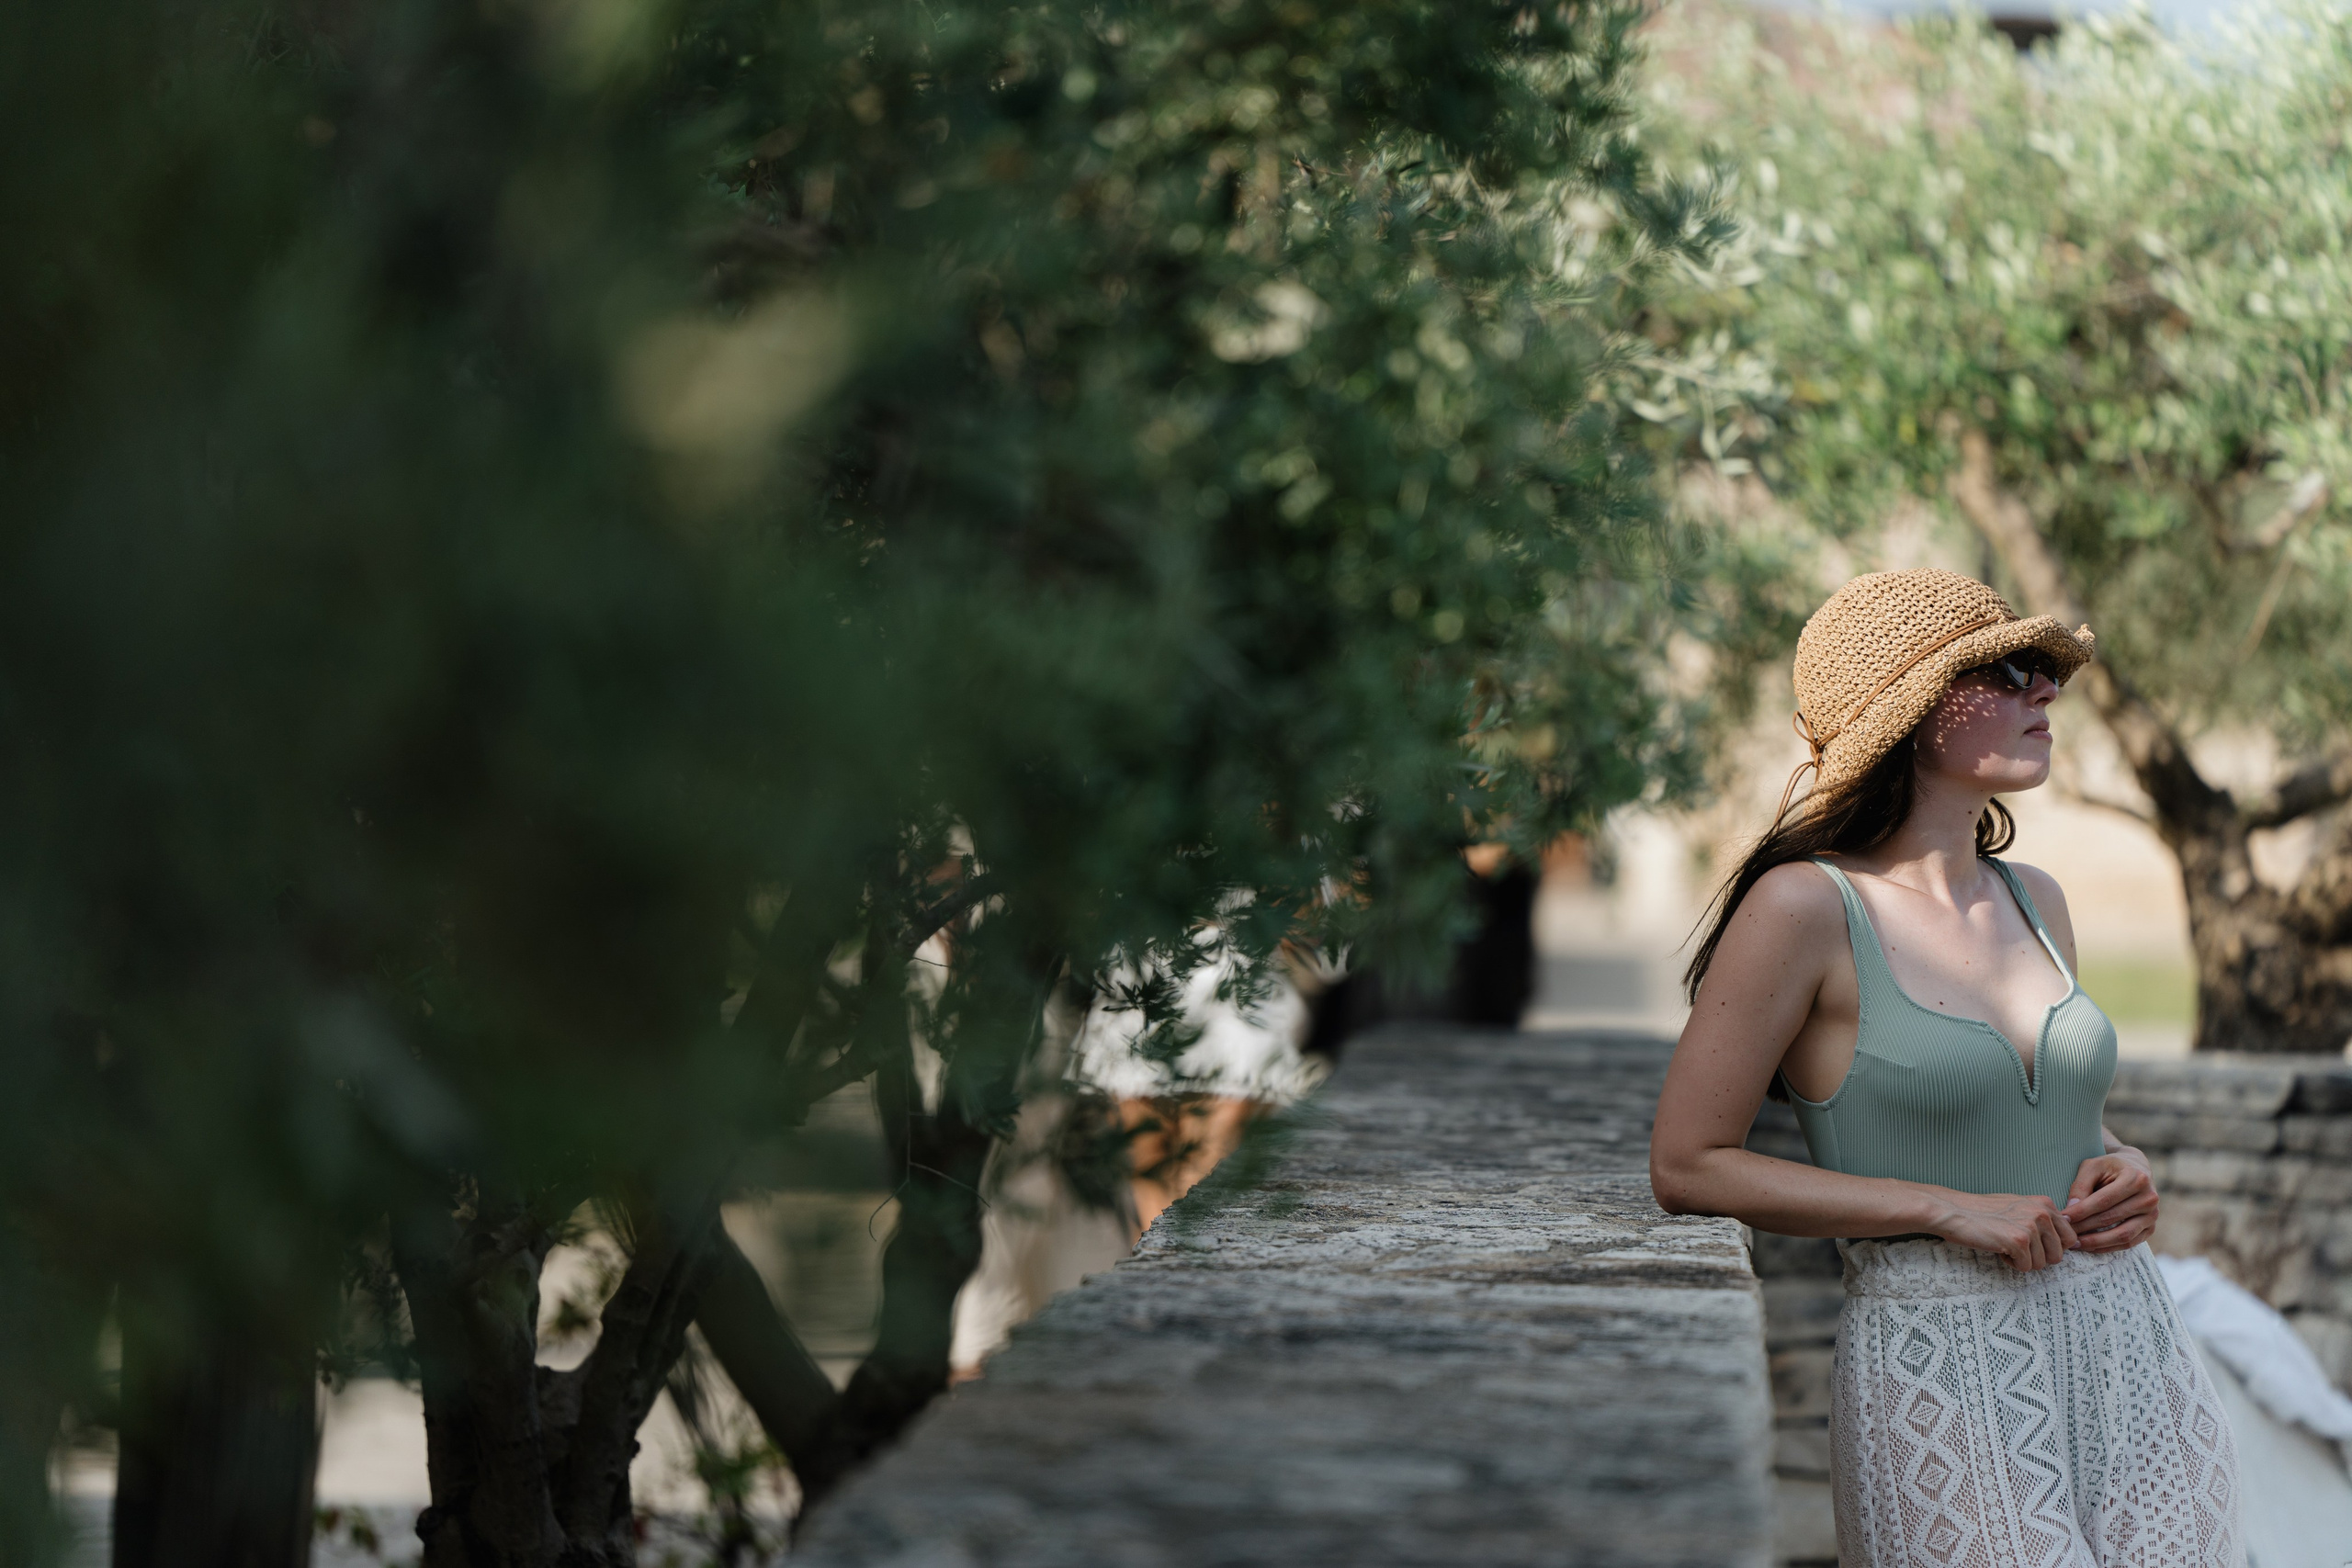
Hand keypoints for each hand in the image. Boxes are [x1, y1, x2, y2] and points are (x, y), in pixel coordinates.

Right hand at [1927, 1190, 2078, 1270]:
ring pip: (2042, 1264)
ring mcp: (2031, 1226)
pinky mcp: (2019, 1241)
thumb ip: (2042, 1218)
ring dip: (2022, 1260)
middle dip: (2038, 1257)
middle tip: (2017, 1247)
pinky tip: (1998, 1248)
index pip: (2070, 1238)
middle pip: (2058, 1255)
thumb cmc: (1982, 1211)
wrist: (1954, 1211)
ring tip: (2004, 1244)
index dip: (2051, 1248)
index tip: (2034, 1245)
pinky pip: (2026, 1267)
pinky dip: (2011, 1263)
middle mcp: (2042, 1213)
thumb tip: (2068, 1238)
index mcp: (2045, 1204)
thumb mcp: (2019, 1206)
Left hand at [2065, 1148, 2158, 1252]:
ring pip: (2122, 1235)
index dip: (2081, 1211)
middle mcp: (2149, 1198)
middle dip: (2085, 1227)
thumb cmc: (2109, 1166)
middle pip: (2112, 1218)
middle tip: (2065, 1233)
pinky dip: (2108, 1247)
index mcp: (2136, 1178)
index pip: (2104, 1200)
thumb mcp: (2092, 1167)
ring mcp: (2152, 1215)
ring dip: (2096, 1242)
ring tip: (2075, 1244)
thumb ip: (2080, 1186)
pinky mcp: (2151, 1228)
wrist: (2135, 1168)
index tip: (2062, 1218)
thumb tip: (2070, 1211)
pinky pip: (2129, 1243)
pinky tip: (2090, 1247)